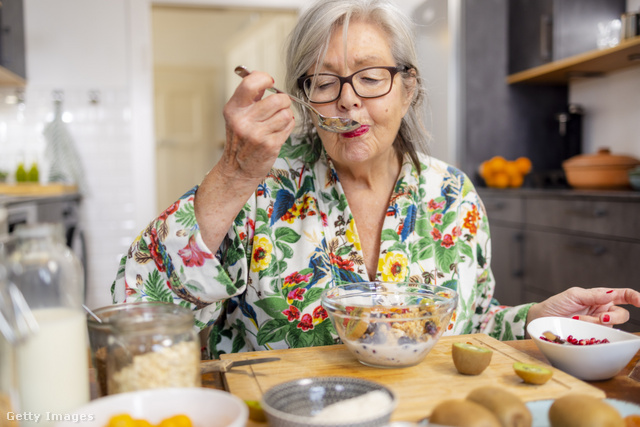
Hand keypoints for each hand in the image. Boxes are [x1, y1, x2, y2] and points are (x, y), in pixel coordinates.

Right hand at [194, 71, 294, 253]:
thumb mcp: (237, 116)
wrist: (237, 169)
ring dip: (286, 116)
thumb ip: (250, 98)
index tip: (269, 83)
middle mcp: (243, 121)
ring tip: (278, 122)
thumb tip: (265, 80)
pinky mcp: (270, 145)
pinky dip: (287, 128)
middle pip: (277, 99)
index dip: (265, 79)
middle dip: (283, 101)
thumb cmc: (241, 140)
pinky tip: (278, 132)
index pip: (251, 83)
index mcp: (234, 109)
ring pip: (286, 114)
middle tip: (280, 106)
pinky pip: (289, 127)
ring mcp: (257, 134)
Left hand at [527, 287, 639, 326]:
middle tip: (600, 318)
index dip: (635, 298)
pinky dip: (591, 331)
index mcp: (600, 297)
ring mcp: (597, 324)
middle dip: (613, 317)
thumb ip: (593, 295)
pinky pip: (601, 335)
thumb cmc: (556, 304)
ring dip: (596, 323)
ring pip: (611, 326)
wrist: (542, 319)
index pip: (623, 295)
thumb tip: (612, 293)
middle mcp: (602, 310)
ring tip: (578, 320)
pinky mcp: (592, 335)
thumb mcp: (573, 295)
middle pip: (622, 315)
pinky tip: (579, 327)